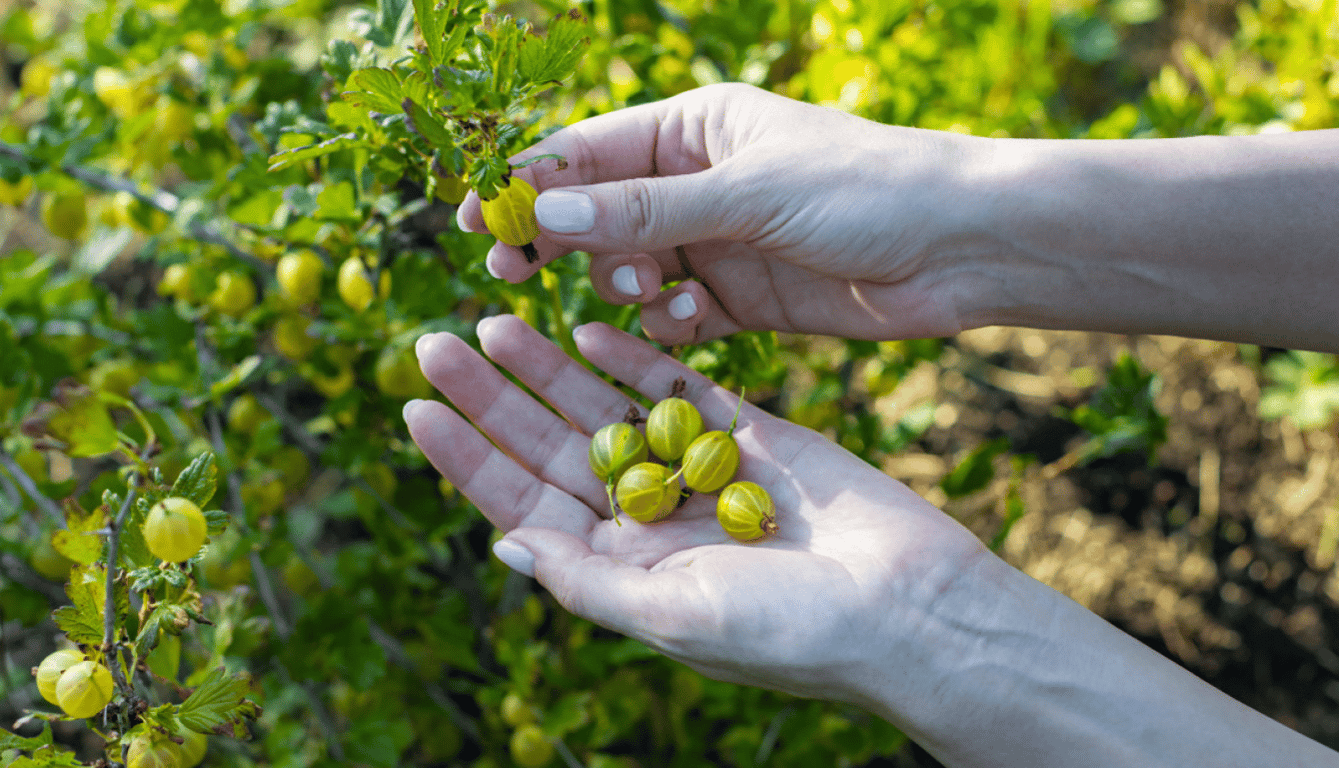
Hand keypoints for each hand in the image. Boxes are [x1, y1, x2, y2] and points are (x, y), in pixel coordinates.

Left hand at [402, 315, 994, 704]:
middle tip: (433, 342)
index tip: (414, 406)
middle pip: (550, 447)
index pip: (520, 507)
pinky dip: (635, 358)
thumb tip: (502, 545)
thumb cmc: (792, 633)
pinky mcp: (749, 431)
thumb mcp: (673, 617)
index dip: (467, 458)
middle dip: (494, 397)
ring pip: (604, 409)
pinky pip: (680, 386)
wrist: (910, 607)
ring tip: (494, 321)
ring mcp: (696, 469)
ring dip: (550, 367)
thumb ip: (586, 580)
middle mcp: (647, 518)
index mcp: (620, 568)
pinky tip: (588, 326)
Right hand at [456, 83, 994, 344]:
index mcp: (697, 128)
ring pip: (631, 267)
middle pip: (598, 212)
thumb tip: (541, 210)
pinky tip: (690, 319)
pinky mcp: (743, 298)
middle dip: (558, 241)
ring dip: (623, 283)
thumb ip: (646, 209)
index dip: (528, 181)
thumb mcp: (750, 193)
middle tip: (512, 273)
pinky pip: (676, 314)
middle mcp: (700, 181)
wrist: (963, 247)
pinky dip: (670, 322)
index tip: (476, 216)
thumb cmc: (866, 189)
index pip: (590, 151)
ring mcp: (719, 241)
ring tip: (644, 291)